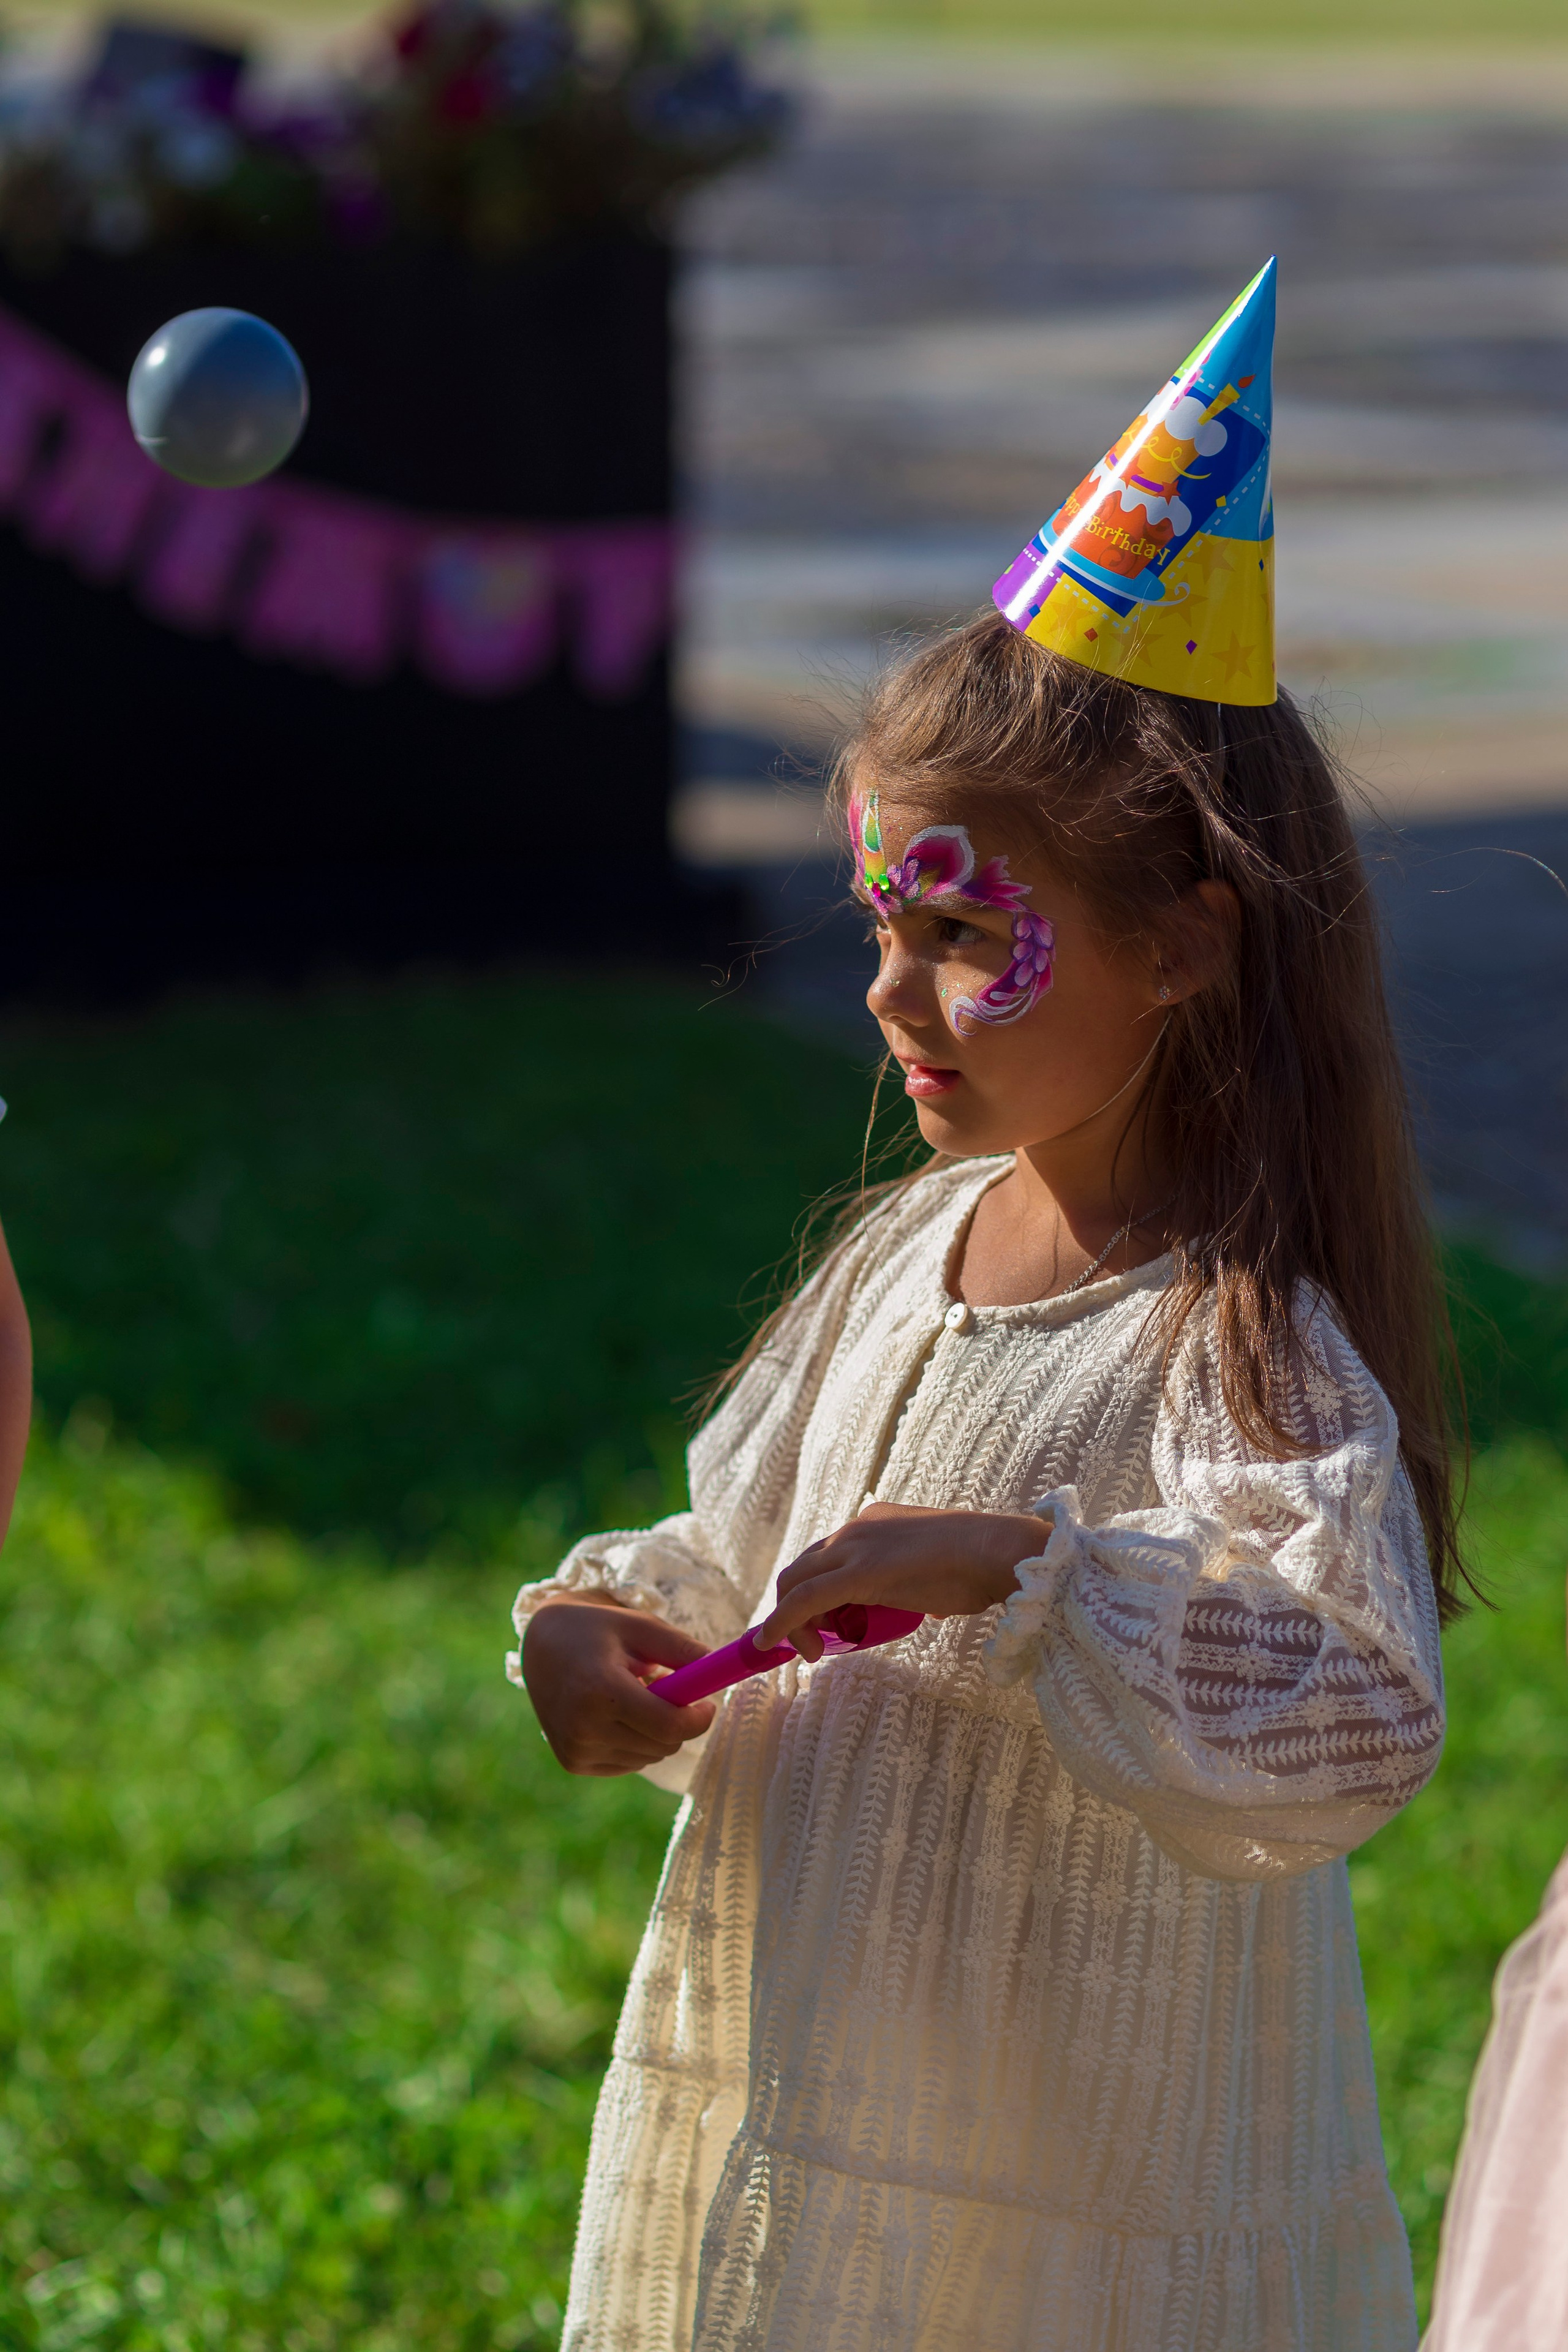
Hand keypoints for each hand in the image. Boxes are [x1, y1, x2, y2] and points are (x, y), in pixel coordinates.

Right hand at [521, 1599, 716, 1774]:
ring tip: (633, 1694)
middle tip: (663, 1687)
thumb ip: (683, 1650)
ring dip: (655, 1731)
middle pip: (663, 1745)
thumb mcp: (641, 1626)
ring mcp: (576, 1750)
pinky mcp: (573, 1762)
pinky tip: (616, 1713)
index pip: (669, 1726)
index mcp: (601, 1691)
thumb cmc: (598, 1629)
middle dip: (677, 1721)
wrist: (541, 1643)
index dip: (699, 1719)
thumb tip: (720, 1674)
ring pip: (650, 1756)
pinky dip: (636, 1742)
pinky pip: (630, 1762)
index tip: (708, 1703)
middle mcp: (584, 1728)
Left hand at [755, 1501, 1052, 1661]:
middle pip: (804, 1567)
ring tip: (808, 1651)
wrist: (994, 1553)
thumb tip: (929, 1604)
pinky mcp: (856, 1573)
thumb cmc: (978, 1566)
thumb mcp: (939, 1569)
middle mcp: (856, 1528)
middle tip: (809, 1641)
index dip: (813, 1590)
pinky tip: (770, 1642)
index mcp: (874, 1522)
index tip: (816, 1620)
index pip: (827, 1555)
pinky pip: (804, 1600)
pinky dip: (780, 1622)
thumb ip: (924, 1581)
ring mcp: (854, 1546)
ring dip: (790, 1619)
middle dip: (794, 1606)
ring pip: (797, 1582)